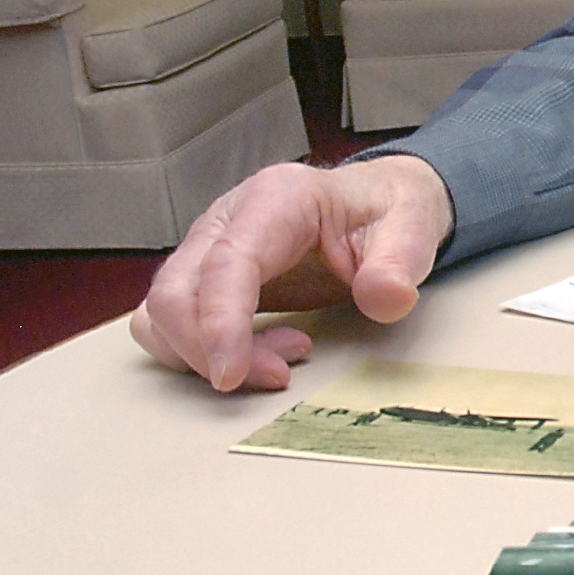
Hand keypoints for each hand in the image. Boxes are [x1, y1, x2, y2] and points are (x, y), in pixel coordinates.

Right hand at [130, 155, 454, 393]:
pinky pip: (170, 323)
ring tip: (283, 361)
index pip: (226, 263)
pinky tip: (263, 353)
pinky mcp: (205, 278)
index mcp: (277, 198)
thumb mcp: (412, 228)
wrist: (378, 200)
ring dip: (203, 354)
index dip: (220, 323)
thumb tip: (386, 299)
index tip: (231, 375)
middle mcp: (228, 219)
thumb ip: (400, 263)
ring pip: (161, 312)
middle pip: (175, 292)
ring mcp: (208, 248)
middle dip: (209, 350)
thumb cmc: (387, 211)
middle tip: (278, 375)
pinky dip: (200, 352)